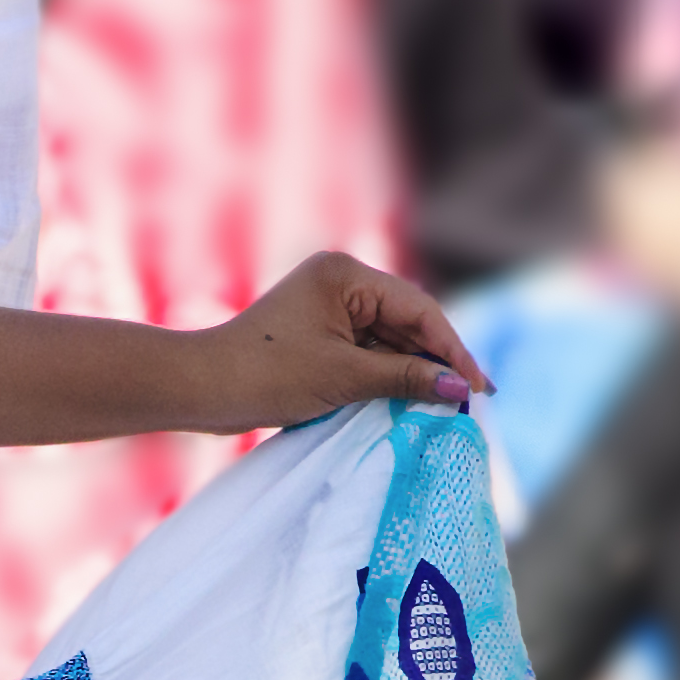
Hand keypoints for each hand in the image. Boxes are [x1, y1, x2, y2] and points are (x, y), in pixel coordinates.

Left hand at [194, 253, 490, 432]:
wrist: (201, 388)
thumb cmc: (268, 376)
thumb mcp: (346, 377)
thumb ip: (407, 378)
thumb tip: (461, 390)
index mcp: (345, 274)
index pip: (418, 309)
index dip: (452, 350)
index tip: (479, 387)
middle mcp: (338, 280)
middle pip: (406, 321)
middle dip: (435, 360)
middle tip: (470, 399)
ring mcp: (325, 305)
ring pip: (388, 338)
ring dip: (412, 369)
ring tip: (444, 404)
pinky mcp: (316, 331)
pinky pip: (365, 349)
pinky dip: (385, 373)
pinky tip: (409, 398)